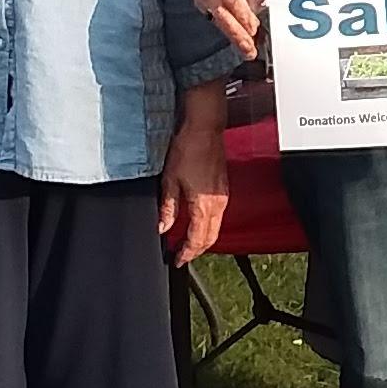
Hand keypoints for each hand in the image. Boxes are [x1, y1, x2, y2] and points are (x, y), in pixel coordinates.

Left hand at [158, 114, 228, 264]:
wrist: (204, 128)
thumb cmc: (188, 148)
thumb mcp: (170, 180)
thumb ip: (168, 208)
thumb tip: (163, 227)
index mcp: (204, 205)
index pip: (197, 239)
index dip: (186, 252)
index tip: (177, 259)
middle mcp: (218, 204)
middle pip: (210, 238)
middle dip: (196, 250)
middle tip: (181, 255)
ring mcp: (223, 196)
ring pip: (216, 228)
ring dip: (203, 239)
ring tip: (187, 243)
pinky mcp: (223, 189)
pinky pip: (218, 216)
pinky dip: (208, 225)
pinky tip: (197, 223)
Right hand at [192, 0, 264, 58]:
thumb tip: (260, 21)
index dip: (243, 17)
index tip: (254, 30)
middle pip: (221, 11)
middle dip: (236, 33)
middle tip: (250, 49)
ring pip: (217, 18)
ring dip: (233, 35)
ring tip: (248, 50)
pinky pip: (215, 17)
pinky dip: (228, 28)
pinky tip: (240, 39)